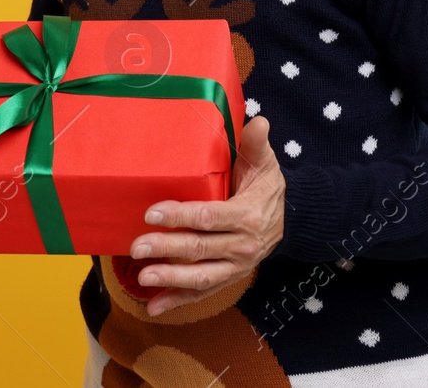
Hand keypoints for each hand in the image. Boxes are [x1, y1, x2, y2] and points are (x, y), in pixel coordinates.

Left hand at [128, 115, 284, 315]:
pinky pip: (202, 292)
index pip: (210, 218)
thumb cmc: (269, 186)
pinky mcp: (228, 277)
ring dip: (170, 279)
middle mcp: (242, 246)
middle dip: (167, 249)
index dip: (181, 216)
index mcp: (247, 216)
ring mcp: (235, 266)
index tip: (153, 213)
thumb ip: (257, 143)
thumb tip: (259, 121)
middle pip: (200, 249)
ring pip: (201, 277)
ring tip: (142, 277)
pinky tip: (153, 305)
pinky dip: (177, 300)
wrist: (291, 219)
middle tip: (136, 246)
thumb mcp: (265, 163)